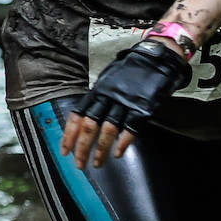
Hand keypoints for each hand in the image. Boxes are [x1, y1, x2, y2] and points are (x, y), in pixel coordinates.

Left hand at [61, 42, 189, 169]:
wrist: (156, 57)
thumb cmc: (132, 67)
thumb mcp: (109, 78)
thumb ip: (99, 96)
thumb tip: (88, 114)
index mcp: (97, 91)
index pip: (77, 115)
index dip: (69, 135)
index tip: (64, 151)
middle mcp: (108, 97)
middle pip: (89, 126)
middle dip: (82, 148)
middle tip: (79, 164)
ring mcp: (124, 103)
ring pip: (107, 131)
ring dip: (101, 150)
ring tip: (97, 163)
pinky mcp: (142, 108)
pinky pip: (130, 129)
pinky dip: (122, 143)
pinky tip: (117, 153)